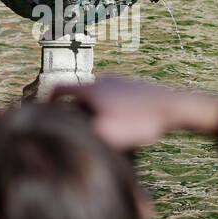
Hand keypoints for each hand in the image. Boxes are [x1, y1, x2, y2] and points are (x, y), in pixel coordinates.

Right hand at [49, 75, 217, 151]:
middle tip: (73, 129)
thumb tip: (59, 139)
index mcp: (89, 88)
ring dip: (92, 110)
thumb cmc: (139, 121)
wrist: (174, 107)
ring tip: (97, 129)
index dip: (46, 102)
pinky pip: (113, 97)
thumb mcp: (106, 134)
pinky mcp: (134, 86)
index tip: (43, 115)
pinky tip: (118, 125)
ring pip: (97, 95)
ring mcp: (119, 81)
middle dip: (72, 110)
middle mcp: (102, 79)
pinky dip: (109, 109)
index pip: (57, 89)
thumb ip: (81, 136)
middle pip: (77, 93)